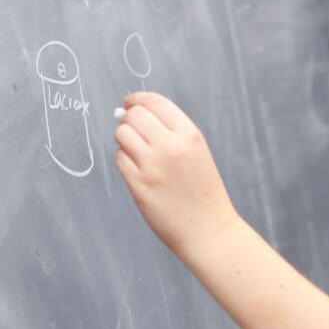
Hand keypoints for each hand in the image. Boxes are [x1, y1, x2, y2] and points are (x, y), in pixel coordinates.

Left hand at [114, 92, 242, 255]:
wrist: (209, 229)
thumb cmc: (203, 192)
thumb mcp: (197, 151)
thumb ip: (170, 131)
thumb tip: (130, 112)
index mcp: (189, 135)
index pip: (154, 102)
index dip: (137, 99)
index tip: (129, 103)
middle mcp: (171, 147)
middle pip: (134, 116)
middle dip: (129, 119)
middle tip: (132, 130)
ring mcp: (153, 166)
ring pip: (122, 135)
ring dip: (124, 140)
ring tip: (137, 152)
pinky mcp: (139, 185)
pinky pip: (119, 159)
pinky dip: (124, 160)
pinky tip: (137, 170)